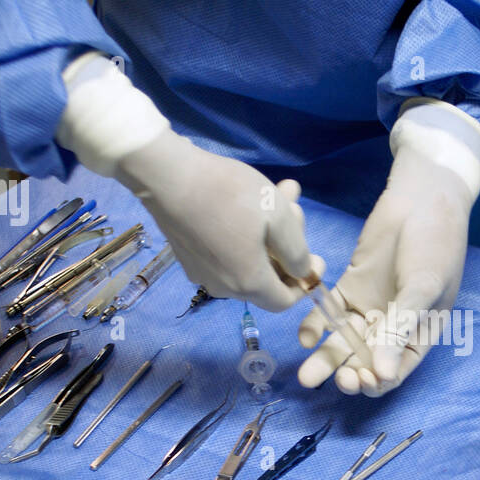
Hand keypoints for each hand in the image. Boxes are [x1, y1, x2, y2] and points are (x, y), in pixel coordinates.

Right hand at [56, 52, 316, 310]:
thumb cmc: (229, 194)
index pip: (285, 302)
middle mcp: (224, 288)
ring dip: (268, 233)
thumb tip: (302, 273)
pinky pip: (226, 254)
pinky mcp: (188, 258)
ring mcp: (202, 274)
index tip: (313, 255)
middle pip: (267, 278)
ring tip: (279, 193)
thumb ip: (297, 251)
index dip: (304, 282)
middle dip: (287, 245)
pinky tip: (247, 202)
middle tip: (295, 206)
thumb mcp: (278, 215)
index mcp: (249, 284)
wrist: (166, 177)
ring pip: (248, 262)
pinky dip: (244, 234)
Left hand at [297, 99, 479, 396]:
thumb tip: (381, 375)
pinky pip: (328, 313)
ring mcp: (370, 307)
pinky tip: (305, 336)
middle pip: (365, 362)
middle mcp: (392, 328)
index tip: (359, 378)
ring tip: (306, 375)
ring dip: (326, 360)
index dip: (375, 382)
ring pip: (343, 343)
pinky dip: (317, 326)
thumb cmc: (435, 245)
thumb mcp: (422, 289)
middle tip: (331, 379)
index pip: (394, 372)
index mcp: (419, 335)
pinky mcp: (350, 286)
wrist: (421, 198)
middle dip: (347, 375)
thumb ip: (399, 330)